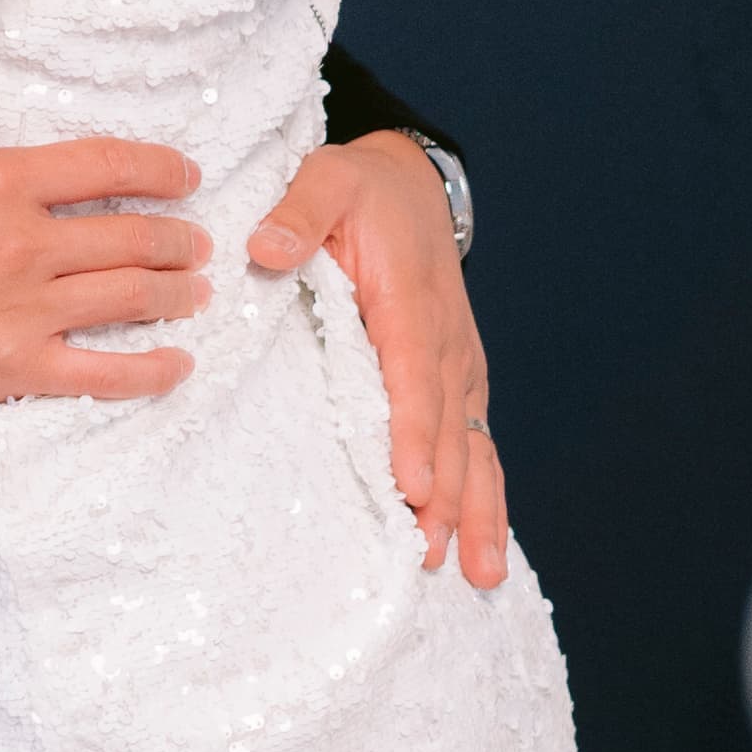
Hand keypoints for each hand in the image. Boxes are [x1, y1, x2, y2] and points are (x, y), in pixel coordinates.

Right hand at [0, 115, 209, 419]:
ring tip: (196, 291)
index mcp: (1, 182)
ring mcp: (27, 308)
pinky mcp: (18, 365)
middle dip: (179, 238)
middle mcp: (27, 242)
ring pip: (129, 297)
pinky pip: (102, 372)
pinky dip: (150, 370)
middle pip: (132, 236)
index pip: (105, 165)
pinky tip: (178, 364)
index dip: (159, 168)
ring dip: (175, 294)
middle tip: (198, 242)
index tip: (186, 175)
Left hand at [253, 135, 505, 586]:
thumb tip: (266, 247)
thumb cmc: (361, 189)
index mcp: (408, 302)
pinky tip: (482, 549)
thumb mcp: (326, 178)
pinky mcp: (459, 382)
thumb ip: (299, 212)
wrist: (413, 184)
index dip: (412, 433)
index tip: (411, 486)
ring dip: (476, 510)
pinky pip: (477, 445)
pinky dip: (485, 497)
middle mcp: (445, 343)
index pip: (411, 376)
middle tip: (429, 554)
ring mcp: (459, 367)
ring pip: (474, 447)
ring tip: (476, 572)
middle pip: (448, 430)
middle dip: (445, 496)